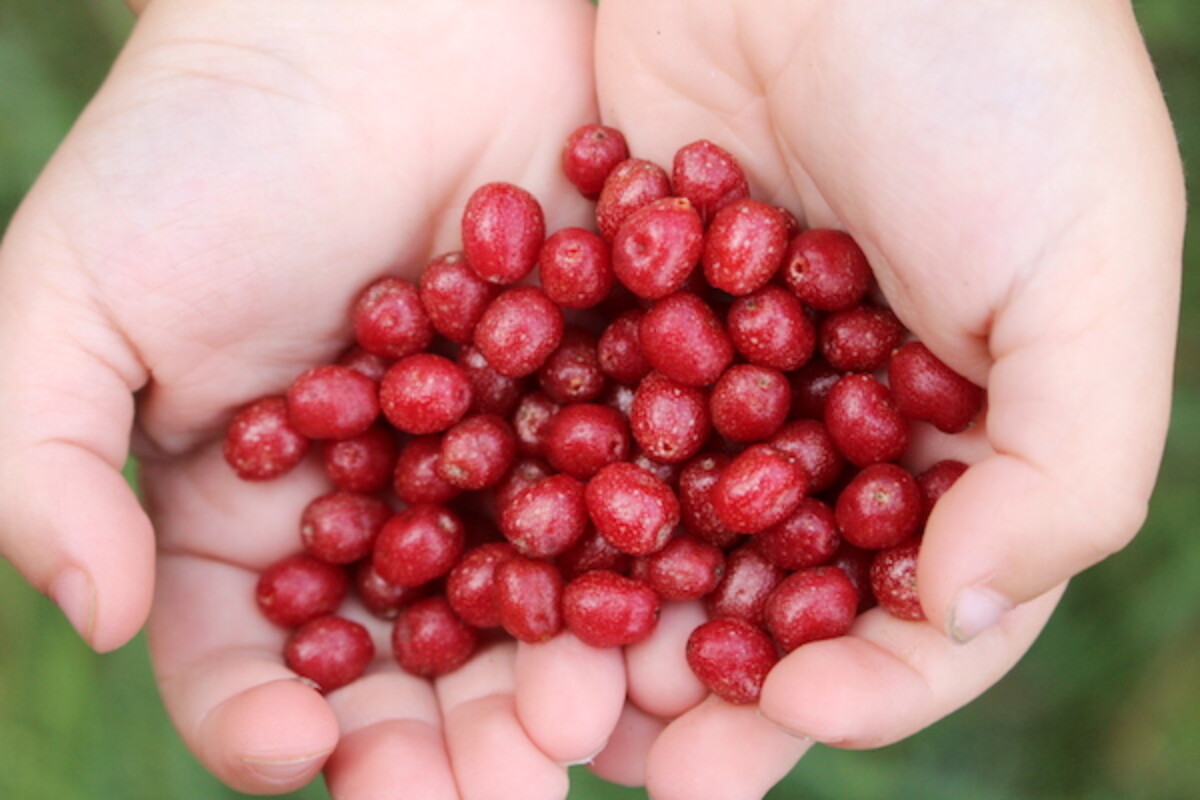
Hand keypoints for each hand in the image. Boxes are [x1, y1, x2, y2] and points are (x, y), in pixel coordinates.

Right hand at [0, 0, 629, 795]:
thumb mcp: (74, 296)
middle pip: (411, 669)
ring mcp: (498, 473)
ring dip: (555, 687)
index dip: (270, 726)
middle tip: (491, 790)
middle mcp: (380, 518)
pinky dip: (649, 579)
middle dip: (443, 743)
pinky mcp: (598, 415)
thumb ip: (41, 460)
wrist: (375, 19)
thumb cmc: (202, 147)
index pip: (254, 662)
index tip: (304, 755)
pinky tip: (673, 633)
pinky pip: (631, 516)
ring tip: (578, 730)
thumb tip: (85, 614)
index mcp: (247, 519)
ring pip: (531, 617)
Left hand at [591, 1, 1184, 795]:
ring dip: (608, 616)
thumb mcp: (1084, 270)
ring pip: (658, 528)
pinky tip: (490, 559)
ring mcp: (716, 372)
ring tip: (552, 695)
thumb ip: (1067, 466)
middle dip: (714, 681)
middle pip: (771, 591)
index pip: (917, 606)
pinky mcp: (615, 308)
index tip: (794, 720)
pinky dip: (536, 491)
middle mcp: (831, 422)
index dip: (866, 684)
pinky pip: (576, 421)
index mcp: (958, 439)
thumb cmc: (998, 87)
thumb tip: (966, 613)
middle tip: (648, 763)